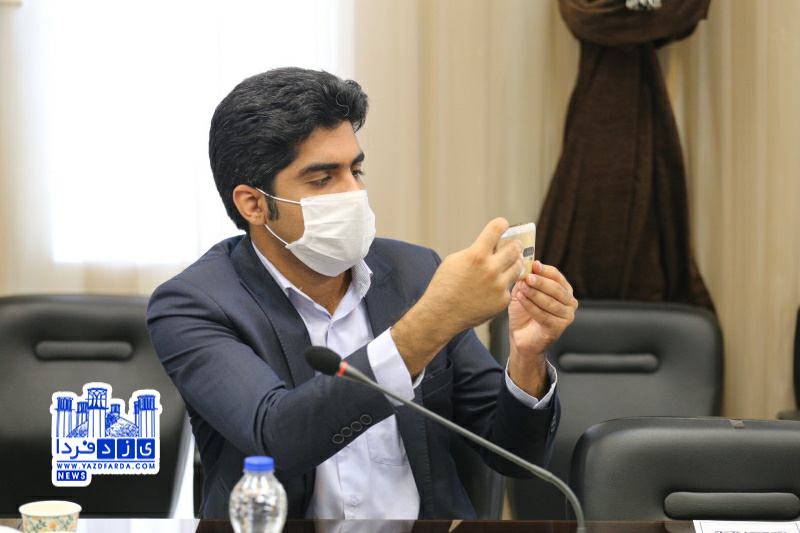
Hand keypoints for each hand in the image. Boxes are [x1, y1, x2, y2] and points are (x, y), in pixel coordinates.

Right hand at [392, 218, 523, 375]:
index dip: (501, 224)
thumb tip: (491, 245)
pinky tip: (491, 289)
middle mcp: (491, 269)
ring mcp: (498, 286)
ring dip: (513, 263)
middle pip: (515, 248)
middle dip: (513, 245)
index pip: (497, 228)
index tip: (502, 226)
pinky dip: (502, 285)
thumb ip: (474, 251)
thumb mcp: (454, 260)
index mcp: (476, 255)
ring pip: (518, 267)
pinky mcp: (502, 301)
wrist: (441, 315)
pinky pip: (508, 287)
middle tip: (512, 246)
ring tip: (507, 264)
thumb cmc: (444, 285)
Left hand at [507, 261, 577, 395]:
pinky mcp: (558, 328)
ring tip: (522, 287)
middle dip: (540, 282)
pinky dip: (531, 306)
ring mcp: (566, 317)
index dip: (545, 270)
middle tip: (527, 277)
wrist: (521, 337)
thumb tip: (527, 266)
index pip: (557, 276)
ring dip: (535, 294)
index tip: (533, 264)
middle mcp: (570, 302)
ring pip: (550, 302)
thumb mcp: (524, 291)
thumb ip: (526, 279)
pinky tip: (522, 299)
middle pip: (556, 289)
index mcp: (564, 290)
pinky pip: (544, 315)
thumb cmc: (523, 313)